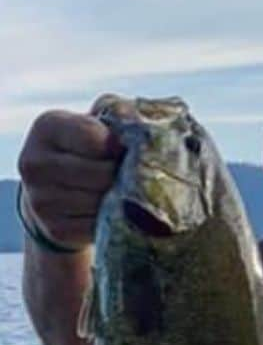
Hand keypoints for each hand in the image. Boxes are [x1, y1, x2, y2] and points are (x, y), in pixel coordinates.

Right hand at [17, 102, 122, 249]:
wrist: (58, 195)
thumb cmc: (88, 154)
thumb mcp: (96, 126)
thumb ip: (118, 116)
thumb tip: (143, 121)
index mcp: (47, 127)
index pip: (97, 139)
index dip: (121, 147)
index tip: (127, 152)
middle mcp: (36, 163)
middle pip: (103, 174)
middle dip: (124, 176)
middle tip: (131, 176)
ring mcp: (42, 199)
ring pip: (103, 202)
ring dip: (121, 200)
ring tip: (122, 192)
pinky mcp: (56, 229)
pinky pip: (101, 226)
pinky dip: (114, 220)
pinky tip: (113, 212)